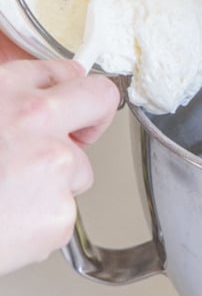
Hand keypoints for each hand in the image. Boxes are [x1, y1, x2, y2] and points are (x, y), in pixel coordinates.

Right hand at [0, 58, 119, 274]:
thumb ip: (4, 103)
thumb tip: (21, 105)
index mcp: (4, 91)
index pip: (62, 72)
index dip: (65, 88)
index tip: (67, 97)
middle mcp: (35, 119)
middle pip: (97, 101)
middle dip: (93, 118)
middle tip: (81, 136)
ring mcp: (55, 166)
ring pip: (79, 171)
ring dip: (54, 184)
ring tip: (8, 198)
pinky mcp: (61, 213)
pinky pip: (63, 214)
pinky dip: (40, 222)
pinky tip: (8, 223)